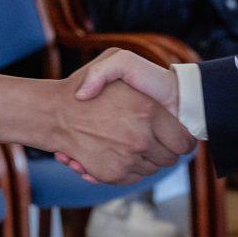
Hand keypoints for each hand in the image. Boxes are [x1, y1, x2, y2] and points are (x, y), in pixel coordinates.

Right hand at [52, 52, 192, 183]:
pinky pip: (132, 178)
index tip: (175, 137)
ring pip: (151, 170)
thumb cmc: (84, 85)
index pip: (184, 141)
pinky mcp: (111, 174)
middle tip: (152, 138)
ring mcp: (126, 159)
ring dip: (144, 159)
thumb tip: (160, 97)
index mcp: (148, 110)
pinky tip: (114, 152)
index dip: (182, 140)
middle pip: (169, 159)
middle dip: (163, 151)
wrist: (53, 114)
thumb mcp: (115, 59)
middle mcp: (140, 138)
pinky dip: (127, 169)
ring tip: (128, 142)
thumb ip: (145, 71)